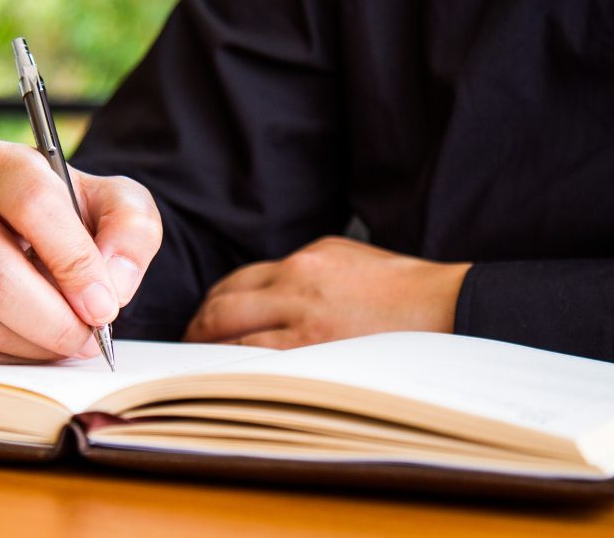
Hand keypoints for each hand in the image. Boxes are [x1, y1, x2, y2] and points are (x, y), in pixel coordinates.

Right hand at [0, 141, 161, 363]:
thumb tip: (113, 286)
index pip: (32, 206)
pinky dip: (4, 360)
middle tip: (89, 339)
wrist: (25, 230)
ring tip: (67, 343)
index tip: (105, 305)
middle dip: (52, 321)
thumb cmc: (72, 216)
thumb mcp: (118, 204)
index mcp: (0, 165)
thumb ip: (131, 233)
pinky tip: (32, 347)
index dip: (73, 263)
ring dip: (32, 347)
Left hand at [184, 236, 469, 348]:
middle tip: (189, 344)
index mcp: (306, 260)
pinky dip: (233, 369)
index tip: (207, 317)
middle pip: (223, 304)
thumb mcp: (352, 259)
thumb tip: (274, 290)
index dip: (215, 302)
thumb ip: (309, 271)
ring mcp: (303, 319)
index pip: (240, 280)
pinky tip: (224, 381)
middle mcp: (296, 283)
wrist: (451, 309)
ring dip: (208, 351)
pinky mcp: (315, 350)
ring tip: (199, 368)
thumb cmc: (408, 289)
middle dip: (198, 325)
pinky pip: (257, 361)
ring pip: (232, 334)